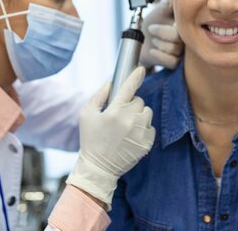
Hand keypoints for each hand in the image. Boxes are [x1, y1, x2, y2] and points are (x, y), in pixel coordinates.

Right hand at [65, 67, 154, 209]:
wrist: (99, 168)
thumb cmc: (90, 139)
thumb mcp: (86, 114)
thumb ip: (99, 95)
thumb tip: (111, 82)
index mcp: (114, 111)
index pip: (129, 87)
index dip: (136, 76)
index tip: (141, 69)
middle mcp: (130, 120)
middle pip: (139, 100)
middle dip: (130, 104)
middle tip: (119, 115)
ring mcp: (140, 132)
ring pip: (147, 112)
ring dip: (139, 115)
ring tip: (126, 126)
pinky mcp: (147, 143)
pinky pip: (151, 126)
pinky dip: (143, 128)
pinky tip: (131, 136)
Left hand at [139, 0, 182, 69]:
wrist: (140, 41)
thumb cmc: (150, 25)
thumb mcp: (158, 11)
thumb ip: (167, 5)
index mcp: (184, 24)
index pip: (186, 23)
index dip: (172, 23)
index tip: (161, 22)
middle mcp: (185, 37)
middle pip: (180, 37)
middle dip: (162, 32)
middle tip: (151, 29)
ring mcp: (181, 51)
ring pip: (175, 49)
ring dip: (159, 44)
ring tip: (153, 40)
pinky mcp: (175, 63)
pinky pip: (172, 61)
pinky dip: (160, 55)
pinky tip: (153, 51)